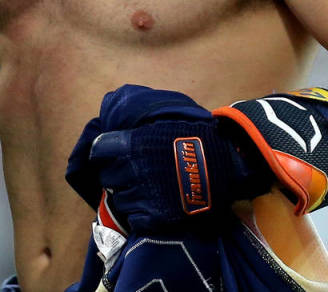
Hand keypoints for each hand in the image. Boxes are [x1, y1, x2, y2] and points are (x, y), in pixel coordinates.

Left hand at [65, 85, 271, 234]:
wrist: (227, 165)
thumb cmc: (198, 137)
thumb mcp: (166, 120)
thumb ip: (138, 122)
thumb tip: (112, 111)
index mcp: (134, 143)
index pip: (99, 149)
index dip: (103, 153)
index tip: (108, 154)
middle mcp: (133, 169)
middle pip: (107, 177)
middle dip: (115, 175)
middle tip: (130, 174)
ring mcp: (143, 194)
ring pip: (119, 198)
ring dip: (127, 195)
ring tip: (144, 190)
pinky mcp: (155, 215)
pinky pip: (134, 217)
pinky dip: (139, 212)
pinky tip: (152, 204)